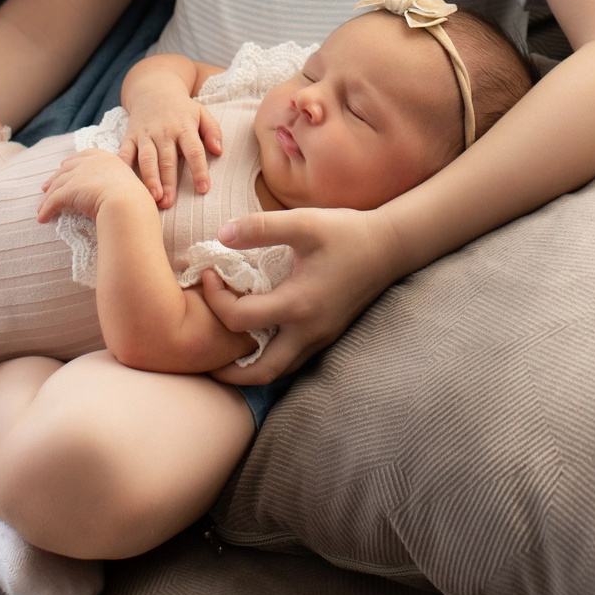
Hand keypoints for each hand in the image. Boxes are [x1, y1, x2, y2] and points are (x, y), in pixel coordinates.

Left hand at [37, 148, 151, 224]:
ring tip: (41, 208)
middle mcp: (90, 162)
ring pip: (58, 186)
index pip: (84, 156)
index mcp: (106, 158)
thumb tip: (114, 193)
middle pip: (66, 169)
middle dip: (54, 178)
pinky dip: (46, 210)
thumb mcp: (126, 184)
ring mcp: (79, 174)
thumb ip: (117, 184)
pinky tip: (42, 218)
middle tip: (46, 187)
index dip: (72, 161)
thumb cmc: (133, 199)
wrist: (128, 203)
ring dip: (47, 198)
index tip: (63, 165)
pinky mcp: (69, 190)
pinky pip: (53, 201)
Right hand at [118, 59, 223, 207]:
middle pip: (167, 159)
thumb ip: (213, 131)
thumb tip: (219, 151)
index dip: (199, 170)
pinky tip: (122, 182)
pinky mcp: (130, 136)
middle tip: (169, 203)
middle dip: (168, 182)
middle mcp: (164, 132)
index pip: (194, 151)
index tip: (203, 188)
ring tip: (152, 198)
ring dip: (149, 179)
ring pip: (147, 159)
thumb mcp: (202, 113)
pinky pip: (125, 152)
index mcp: (184, 127)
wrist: (154, 89)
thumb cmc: (181, 109)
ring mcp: (145, 134)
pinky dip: (122, 166)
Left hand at [202, 205, 406, 384]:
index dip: (215, 299)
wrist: (389, 247)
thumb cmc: (345, 232)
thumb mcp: (303, 222)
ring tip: (227, 354)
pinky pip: (293, 361)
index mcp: (298, 305)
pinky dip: (270, 360)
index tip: (210, 275)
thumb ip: (261, 227)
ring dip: (249, 370)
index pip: (240, 319)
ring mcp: (320, 338)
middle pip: (261, 372)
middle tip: (205, 355)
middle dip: (228, 371)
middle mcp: (309, 331)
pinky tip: (257, 341)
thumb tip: (221, 235)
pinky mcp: (327, 336)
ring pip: (279, 372)